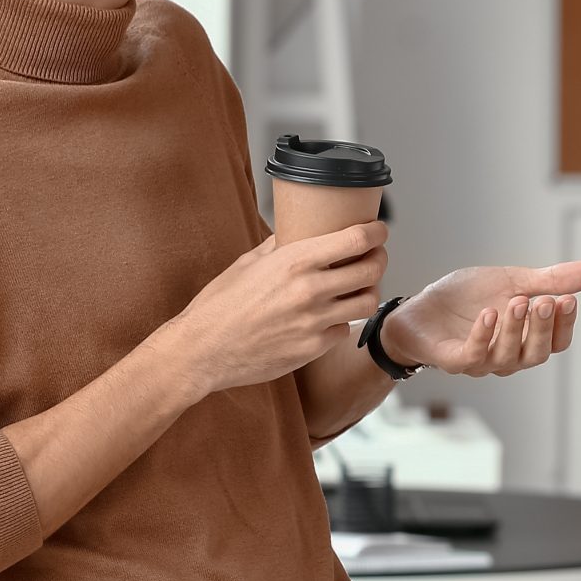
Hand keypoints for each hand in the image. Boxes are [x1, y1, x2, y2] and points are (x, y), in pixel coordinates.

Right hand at [163, 222, 389, 394]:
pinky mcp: (313, 348)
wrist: (201, 350)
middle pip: (372, 270)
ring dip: (367, 292)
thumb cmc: (218, 305)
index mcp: (294, 262)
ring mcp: (315, 322)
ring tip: (358, 288)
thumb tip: (298, 232)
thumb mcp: (247, 263)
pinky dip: (341, 322)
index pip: (355, 240)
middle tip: (375, 257)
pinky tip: (328, 317)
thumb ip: (279, 247)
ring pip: (368, 303)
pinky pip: (343, 330)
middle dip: (379, 260)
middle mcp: (310, 290)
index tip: (379, 230)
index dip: (376, 232)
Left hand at [381, 260, 580, 376]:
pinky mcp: (452, 359)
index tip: (570, 298)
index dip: (565, 325)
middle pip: (536, 353)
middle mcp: (507, 357)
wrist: (419, 309)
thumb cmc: (466, 299)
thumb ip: (551, 280)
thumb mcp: (513, 281)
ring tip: (518, 301)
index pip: (556, 342)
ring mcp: (480, 361)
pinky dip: (483, 336)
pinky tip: (489, 314)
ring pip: (507, 357)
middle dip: (544, 327)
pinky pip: (472, 355)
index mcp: (525, 340)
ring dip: (515, 329)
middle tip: (549, 300)